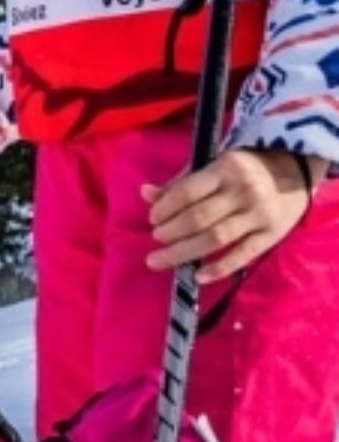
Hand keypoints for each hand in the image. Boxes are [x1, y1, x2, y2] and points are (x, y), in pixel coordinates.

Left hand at [143, 148, 321, 284]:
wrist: (295, 170)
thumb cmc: (244, 168)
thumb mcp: (214, 165)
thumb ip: (181, 182)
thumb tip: (145, 194)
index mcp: (225, 168)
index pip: (187, 192)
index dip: (164, 209)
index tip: (153, 219)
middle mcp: (243, 191)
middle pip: (198, 219)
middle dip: (170, 233)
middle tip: (157, 238)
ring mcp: (259, 214)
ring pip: (215, 239)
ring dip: (182, 252)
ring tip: (159, 259)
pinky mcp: (272, 234)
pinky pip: (243, 255)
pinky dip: (219, 268)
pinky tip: (197, 276)